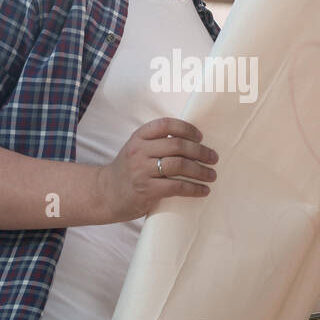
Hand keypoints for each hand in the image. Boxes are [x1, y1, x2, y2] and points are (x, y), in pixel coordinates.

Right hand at [95, 117, 218, 222]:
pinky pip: (176, 186)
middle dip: (200, 151)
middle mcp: (139, 151)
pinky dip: (194, 188)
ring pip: (179, 165)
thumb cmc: (128, 170)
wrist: (106, 194)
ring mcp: (142, 171)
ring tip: (212, 175)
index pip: (166, 125)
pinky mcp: (147, 190)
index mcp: (139, 137)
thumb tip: (193, 142)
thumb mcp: (137, 149)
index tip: (200, 137)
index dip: (187, 129)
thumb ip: (157, 142)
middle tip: (213, 158)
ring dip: (201, 170)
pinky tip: (203, 190)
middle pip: (177, 145)